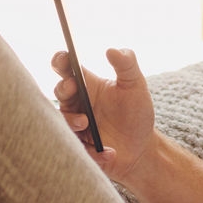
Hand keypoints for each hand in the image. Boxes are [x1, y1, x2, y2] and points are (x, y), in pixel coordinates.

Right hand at [52, 46, 155, 182]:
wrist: (143, 147)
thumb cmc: (136, 112)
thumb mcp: (135, 86)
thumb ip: (127, 65)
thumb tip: (112, 50)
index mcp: (86, 85)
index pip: (66, 68)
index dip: (61, 60)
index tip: (64, 58)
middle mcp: (76, 103)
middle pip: (59, 91)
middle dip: (63, 88)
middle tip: (72, 87)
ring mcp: (75, 125)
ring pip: (62, 120)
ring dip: (71, 120)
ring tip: (85, 122)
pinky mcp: (80, 146)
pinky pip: (79, 147)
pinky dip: (93, 151)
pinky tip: (110, 152)